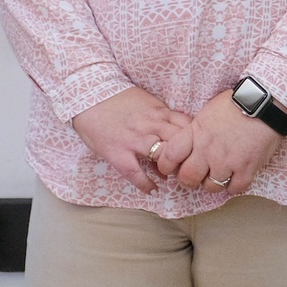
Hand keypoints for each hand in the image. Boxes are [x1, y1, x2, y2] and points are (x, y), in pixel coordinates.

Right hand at [70, 87, 193, 193]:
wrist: (88, 96)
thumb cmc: (119, 99)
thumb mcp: (148, 102)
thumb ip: (163, 117)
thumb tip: (178, 135)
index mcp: (160, 112)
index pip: (188, 126)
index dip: (197, 139)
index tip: (199, 149)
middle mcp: (151, 125)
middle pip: (180, 142)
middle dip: (188, 155)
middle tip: (189, 166)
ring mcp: (134, 140)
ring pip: (162, 155)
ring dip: (170, 168)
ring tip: (173, 177)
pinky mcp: (117, 152)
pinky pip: (135, 172)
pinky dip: (145, 183)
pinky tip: (152, 190)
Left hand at [156, 90, 285, 194]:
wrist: (266, 102)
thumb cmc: (236, 103)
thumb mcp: (207, 112)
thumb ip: (194, 131)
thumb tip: (187, 146)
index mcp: (196, 133)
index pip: (169, 157)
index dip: (167, 165)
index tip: (172, 166)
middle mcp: (208, 150)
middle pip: (188, 178)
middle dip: (190, 179)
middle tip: (197, 174)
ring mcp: (228, 161)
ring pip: (211, 186)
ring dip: (214, 182)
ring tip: (220, 173)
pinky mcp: (248, 167)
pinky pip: (235, 188)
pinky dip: (235, 185)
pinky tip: (237, 176)